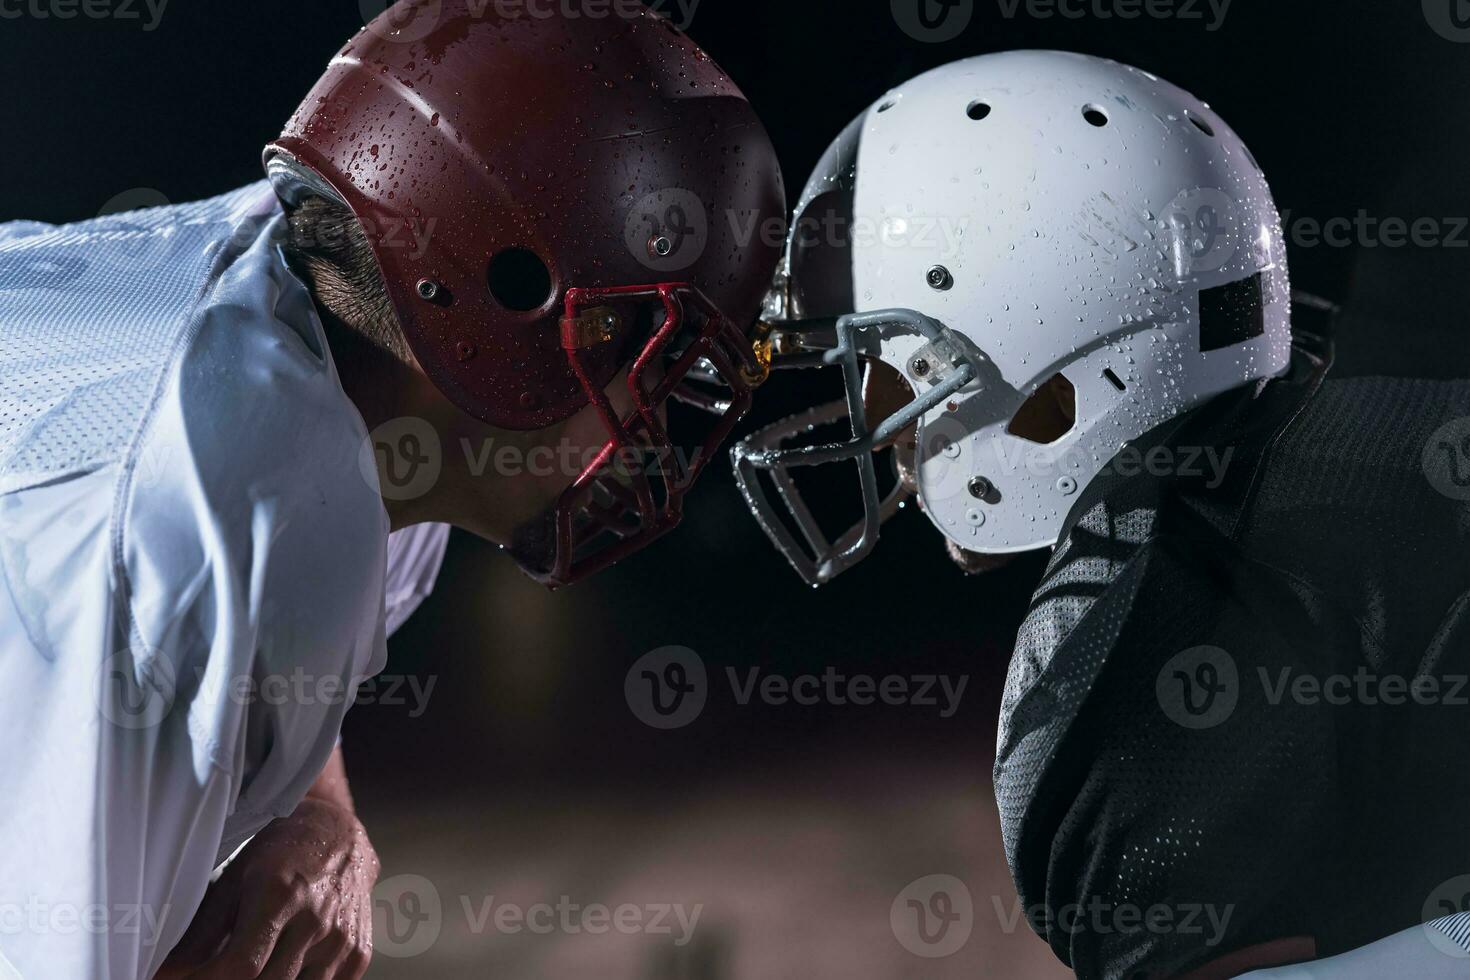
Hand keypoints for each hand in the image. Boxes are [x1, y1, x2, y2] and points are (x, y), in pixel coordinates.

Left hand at [161, 798, 379, 978]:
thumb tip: (165, 975)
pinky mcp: (358, 956)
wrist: (340, 834)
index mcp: (281, 894)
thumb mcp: (234, 881)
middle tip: (219, 971)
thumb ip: (200, 935)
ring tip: (254, 962)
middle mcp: (317, 920)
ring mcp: (342, 941)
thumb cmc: (280, 853)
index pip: (241, 966)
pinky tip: (284, 963)